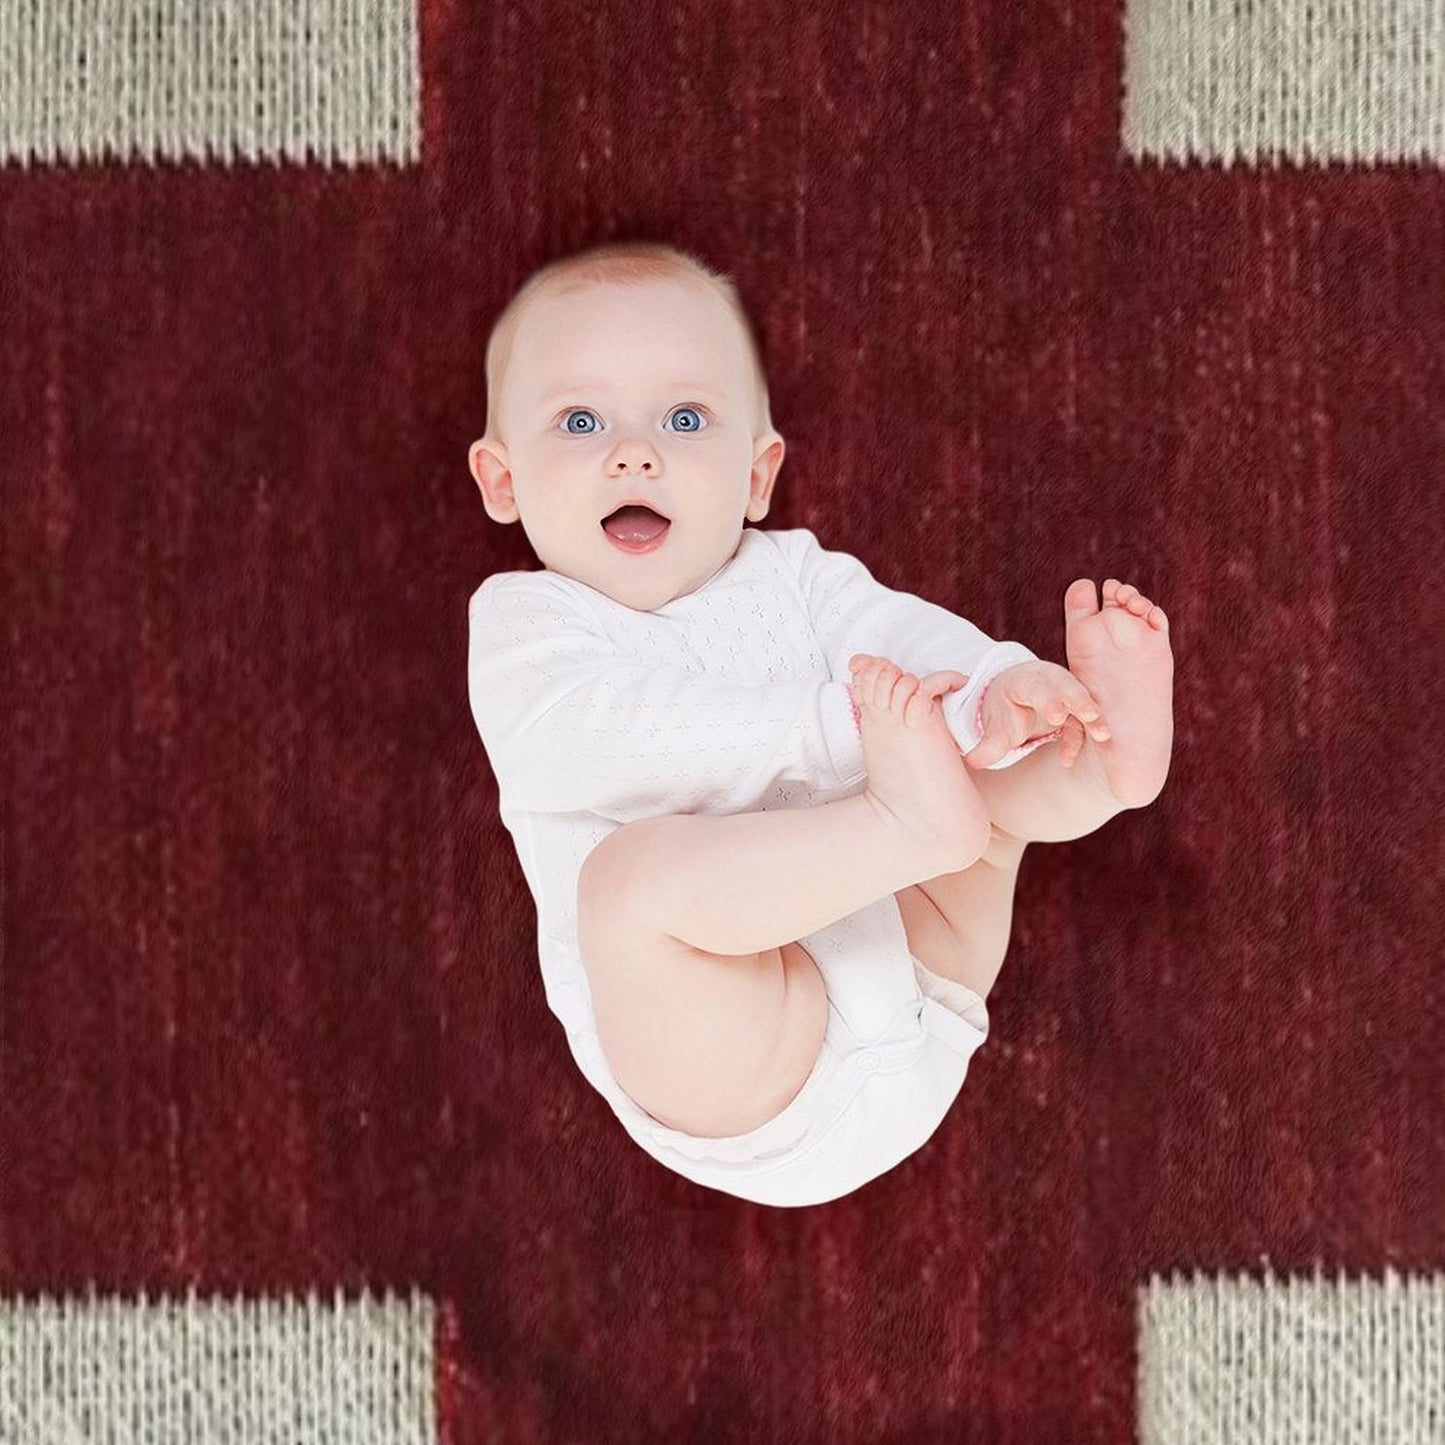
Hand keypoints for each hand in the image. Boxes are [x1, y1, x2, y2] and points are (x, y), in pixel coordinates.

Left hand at [964, 660, 1110, 770]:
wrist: (1013, 695)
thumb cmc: (1004, 708)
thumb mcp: (995, 724)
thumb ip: (987, 744)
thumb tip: (972, 762)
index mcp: (1024, 680)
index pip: (1037, 687)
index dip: (1048, 700)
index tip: (1057, 717)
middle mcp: (1048, 681)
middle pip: (1067, 686)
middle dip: (1079, 700)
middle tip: (1090, 715)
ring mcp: (1065, 691)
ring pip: (1083, 700)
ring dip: (1093, 717)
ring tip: (1103, 735)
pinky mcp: (1076, 706)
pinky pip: (1082, 721)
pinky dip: (1080, 738)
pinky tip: (1065, 760)